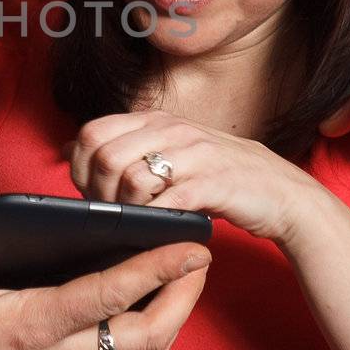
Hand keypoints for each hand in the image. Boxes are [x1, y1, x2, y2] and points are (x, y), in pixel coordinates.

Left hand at [66, 112, 317, 245]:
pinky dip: (153, 221)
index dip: (80, 168)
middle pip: (105, 156)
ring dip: (125, 209)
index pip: (92, 132)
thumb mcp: (168, 152)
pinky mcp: (212, 182)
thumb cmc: (218, 178)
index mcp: (156, 120)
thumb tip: (68, 150)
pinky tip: (158, 229)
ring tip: (137, 221)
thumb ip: (123, 149)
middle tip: (111, 215)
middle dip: (98, 193)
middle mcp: (172, 129)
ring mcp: (193, 153)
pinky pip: (165, 202)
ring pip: (130, 178)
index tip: (91, 194)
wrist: (281, 193)